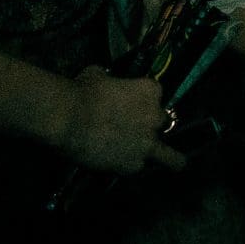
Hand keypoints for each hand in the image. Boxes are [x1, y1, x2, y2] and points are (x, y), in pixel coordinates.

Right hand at [54, 67, 185, 173]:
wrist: (68, 118)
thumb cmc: (82, 91)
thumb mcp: (99, 76)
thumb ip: (110, 81)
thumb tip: (105, 82)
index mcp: (150, 90)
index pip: (156, 95)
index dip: (144, 101)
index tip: (131, 103)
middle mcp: (155, 117)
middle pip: (161, 122)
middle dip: (149, 126)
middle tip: (132, 129)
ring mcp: (147, 143)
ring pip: (172, 158)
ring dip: (172, 160)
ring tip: (176, 165)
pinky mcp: (134, 165)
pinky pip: (137, 167)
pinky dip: (129, 166)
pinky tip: (118, 166)